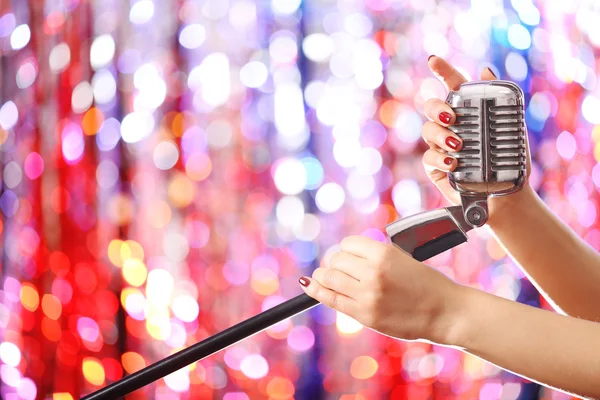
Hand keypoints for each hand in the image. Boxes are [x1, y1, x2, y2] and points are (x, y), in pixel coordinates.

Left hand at [298, 235, 463, 343]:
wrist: (445, 312)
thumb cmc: (426, 284)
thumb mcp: (402, 258)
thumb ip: (375, 256)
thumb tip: (344, 256)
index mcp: (383, 254)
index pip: (348, 244)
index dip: (347, 251)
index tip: (350, 257)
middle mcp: (373, 272)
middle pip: (335, 260)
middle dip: (336, 263)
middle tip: (342, 271)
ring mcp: (367, 295)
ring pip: (329, 277)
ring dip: (325, 275)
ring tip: (326, 277)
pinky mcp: (364, 315)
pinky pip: (330, 299)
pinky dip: (316, 290)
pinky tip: (309, 285)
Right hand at [422, 56, 532, 224]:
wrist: (506, 195)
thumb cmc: (510, 162)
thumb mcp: (511, 128)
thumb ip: (498, 100)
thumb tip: (485, 70)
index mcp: (469, 111)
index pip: (452, 85)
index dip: (442, 70)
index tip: (433, 60)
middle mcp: (451, 126)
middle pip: (432, 107)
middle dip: (437, 108)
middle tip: (451, 117)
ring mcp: (441, 146)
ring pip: (428, 130)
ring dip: (441, 135)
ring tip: (458, 145)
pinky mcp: (436, 166)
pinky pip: (429, 157)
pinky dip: (441, 157)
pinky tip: (454, 162)